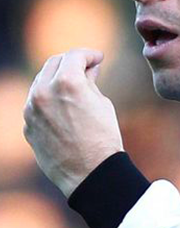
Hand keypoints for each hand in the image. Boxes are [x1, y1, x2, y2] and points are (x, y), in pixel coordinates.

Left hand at [23, 48, 123, 197]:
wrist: (90, 173)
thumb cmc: (103, 138)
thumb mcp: (102, 104)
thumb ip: (90, 82)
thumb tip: (88, 69)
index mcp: (67, 82)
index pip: (75, 55)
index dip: (89, 54)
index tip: (98, 58)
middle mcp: (44, 92)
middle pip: (54, 63)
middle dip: (71, 62)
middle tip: (86, 68)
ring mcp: (31, 110)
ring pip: (40, 82)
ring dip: (57, 79)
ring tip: (74, 88)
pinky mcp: (28, 126)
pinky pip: (36, 104)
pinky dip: (49, 100)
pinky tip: (63, 108)